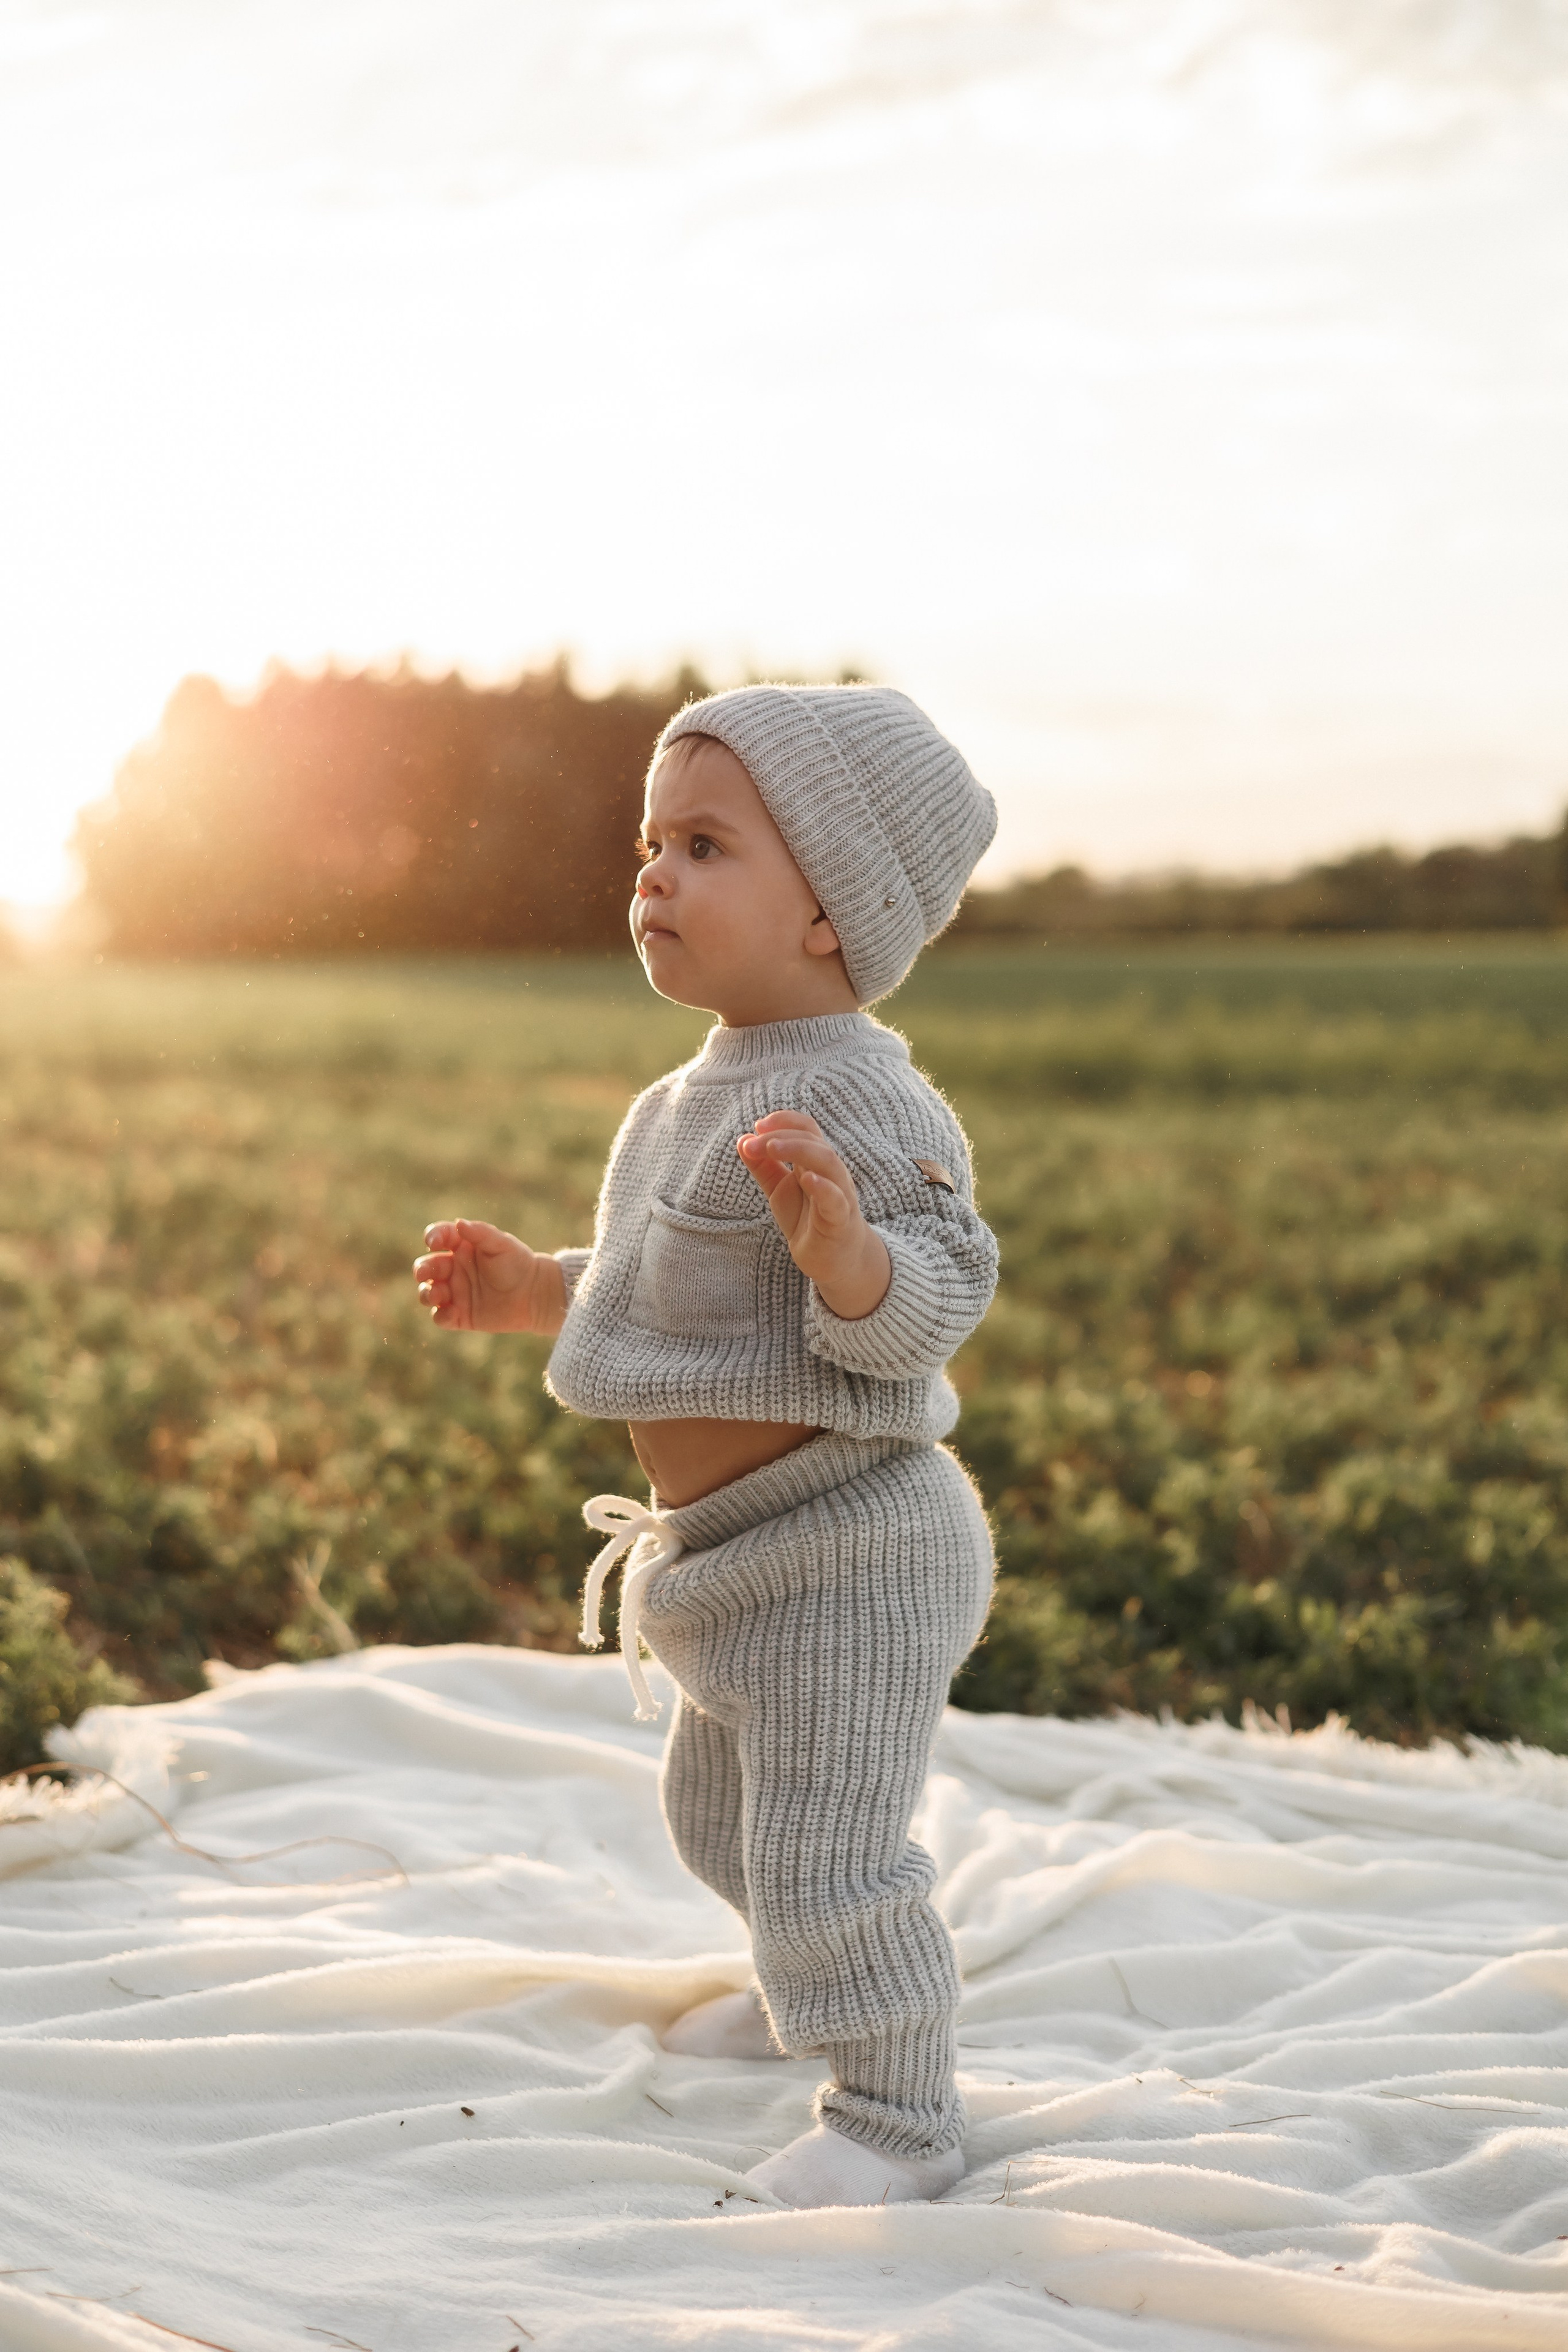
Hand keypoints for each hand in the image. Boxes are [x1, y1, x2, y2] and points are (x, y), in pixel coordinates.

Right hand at [413, 1220, 567, 1334]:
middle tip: (424, 1273)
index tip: (433, 1242)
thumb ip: (480, 1233)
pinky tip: (453, 1313)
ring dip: (427, 1293)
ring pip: (428, 1293)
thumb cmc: (518, 1264)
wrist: (535, 1294)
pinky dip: (441, 1316)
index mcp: (461, 1247)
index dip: (432, 1237)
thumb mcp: (502, 1244)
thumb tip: (459, 1223)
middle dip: (422, 1269)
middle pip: (427, 1267)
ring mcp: (455, 1293)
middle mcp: (454, 1269)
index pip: (439, 1237)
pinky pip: (441, 1317)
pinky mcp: (460, 1315)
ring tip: (439, 1294)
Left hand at [737, 1112, 890, 1320]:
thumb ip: (763, 1167)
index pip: (806, 1128)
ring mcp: (839, 1193)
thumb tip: (743, 1140)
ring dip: (798, 1150)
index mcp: (815, 1161)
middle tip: (755, 1140)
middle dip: (783, 1136)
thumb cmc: (807, 1219)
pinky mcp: (840, 1219)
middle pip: (814, 1140)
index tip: (757, 1125)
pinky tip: (806, 1179)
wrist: (831, 1259)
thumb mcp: (779, 1190)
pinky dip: (822, 1187)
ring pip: (827, 1161)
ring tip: (771, 1148)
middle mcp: (830, 1172)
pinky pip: (835, 1199)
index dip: (784, 1120)